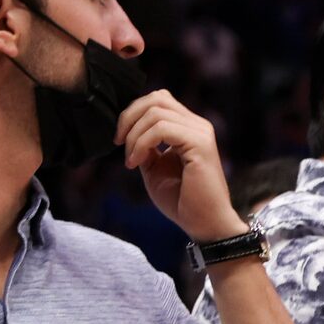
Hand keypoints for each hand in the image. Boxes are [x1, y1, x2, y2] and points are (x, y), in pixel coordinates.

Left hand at [119, 91, 243, 242]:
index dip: (133, 113)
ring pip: (156, 111)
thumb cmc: (182, 202)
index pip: (158, 100)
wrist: (204, 225)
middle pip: (156, 98)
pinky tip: (136, 163)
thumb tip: (129, 130)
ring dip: (134, 136)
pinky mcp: (200, 144)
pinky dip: (142, 143)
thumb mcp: (154, 169)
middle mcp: (198, 125)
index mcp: (189, 128)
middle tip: (119, 144)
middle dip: (129, 117)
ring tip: (131, 161)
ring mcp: (200, 133)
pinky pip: (162, 129)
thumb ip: (145, 146)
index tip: (119, 141)